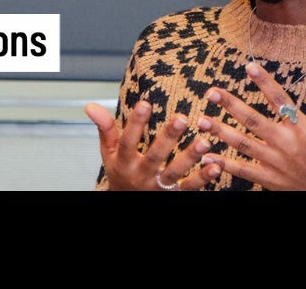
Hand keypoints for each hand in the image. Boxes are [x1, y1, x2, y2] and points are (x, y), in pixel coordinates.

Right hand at [84, 100, 221, 190]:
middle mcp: (141, 175)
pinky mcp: (173, 195)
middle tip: (182, 118)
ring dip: (190, 158)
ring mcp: (158, 187)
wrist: (126, 204)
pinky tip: (216, 165)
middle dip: (168, 138)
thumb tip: (90, 106)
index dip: (135, 122)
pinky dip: (203, 178)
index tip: (145, 102)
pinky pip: (189, 188)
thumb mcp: (109, 153)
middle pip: (155, 156)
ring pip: (175, 173)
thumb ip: (105, 129)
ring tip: (205, 141)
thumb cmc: (120, 172)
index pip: (127, 141)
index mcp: (124, 161)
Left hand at [197, 61, 305, 189]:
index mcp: (305, 130)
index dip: (264, 82)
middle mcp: (287, 145)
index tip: (249, 66)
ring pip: (243, 145)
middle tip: (212, 92)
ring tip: (201, 120)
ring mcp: (276, 163)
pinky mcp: (269, 180)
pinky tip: (206, 155)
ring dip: (220, 132)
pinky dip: (223, 164)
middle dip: (231, 105)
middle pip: (254, 121)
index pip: (280, 100)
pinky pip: (243, 171)